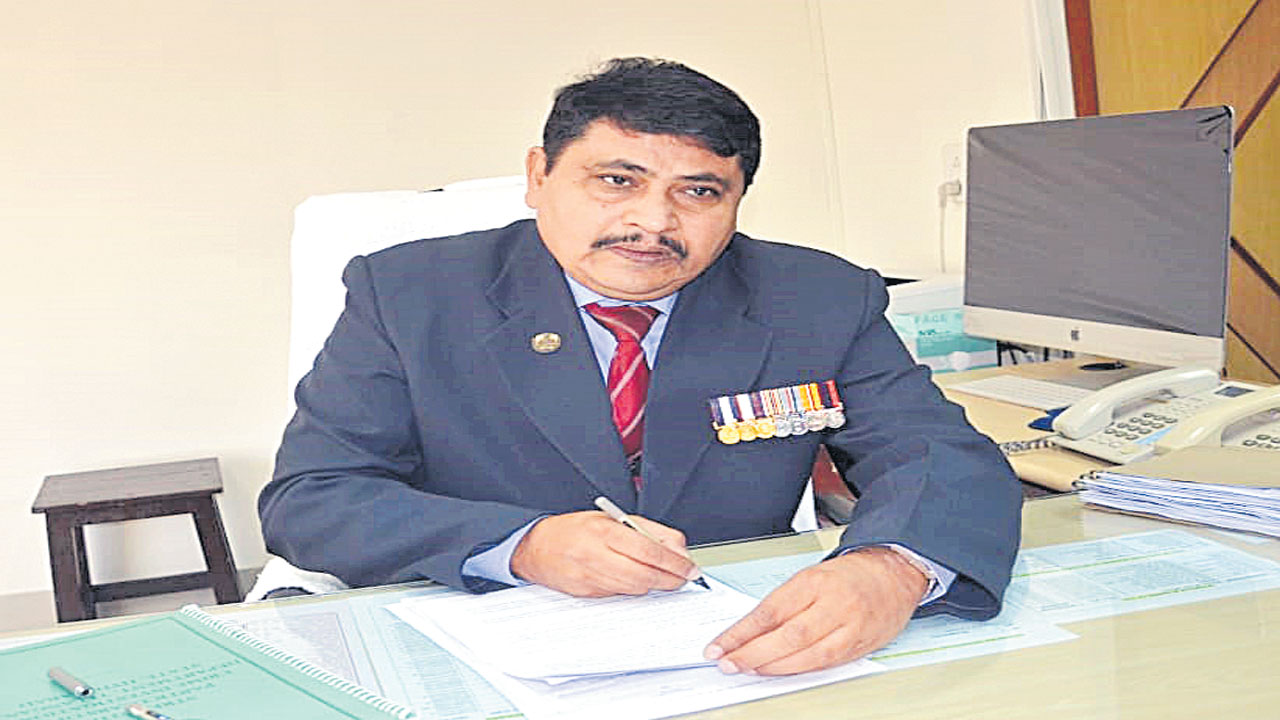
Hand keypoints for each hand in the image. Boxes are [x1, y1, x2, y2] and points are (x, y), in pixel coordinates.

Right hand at [510, 510, 698, 596]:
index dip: (675, 563)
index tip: (690, 568)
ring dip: (655, 586)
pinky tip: (637, 580)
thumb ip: (648, 530)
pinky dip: (634, 590)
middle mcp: (595, 555)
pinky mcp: (586, 594)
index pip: (649, 551)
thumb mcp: (612, 518)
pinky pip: (620, 595)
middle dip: (670, 579)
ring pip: (635, 589)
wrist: (535, 548)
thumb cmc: (574, 530)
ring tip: (664, 578)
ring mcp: (590, 578)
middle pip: (645, 575)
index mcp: (604, 531)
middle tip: (683, 577)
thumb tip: (677, 548)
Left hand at [704, 547, 927, 674]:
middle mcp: (833, 604)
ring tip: (748, 669)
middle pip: (787, 636)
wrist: (895, 574)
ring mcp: (850, 627)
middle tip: (728, 662)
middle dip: (752, 653)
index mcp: (815, 581)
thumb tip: (748, 630)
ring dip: (773, 667)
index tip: (719, 645)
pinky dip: (799, 670)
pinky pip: (825, 663)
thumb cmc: (851, 575)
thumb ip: (784, 603)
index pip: (770, 611)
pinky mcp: (860, 646)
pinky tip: (780, 672)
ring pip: (807, 655)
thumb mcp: (811, 576)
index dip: (741, 633)